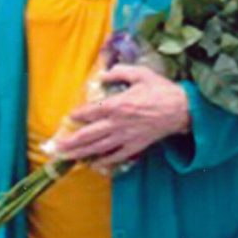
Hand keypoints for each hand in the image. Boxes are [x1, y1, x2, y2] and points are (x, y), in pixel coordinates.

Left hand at [57, 63, 190, 173]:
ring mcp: (126, 137)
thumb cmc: (161, 90)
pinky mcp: (136, 146)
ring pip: (98, 148)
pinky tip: (94, 164)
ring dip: (81, 153)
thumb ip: (119, 72)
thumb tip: (102, 75)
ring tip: (66, 158)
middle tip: (55, 148)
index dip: (77, 115)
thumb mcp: (140, 74)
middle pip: (88, 134)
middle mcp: (118, 123)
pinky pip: (116, 156)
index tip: (68, 118)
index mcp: (117, 104)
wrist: (182, 109)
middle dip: (70, 142)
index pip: (90, 111)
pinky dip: (104, 161)